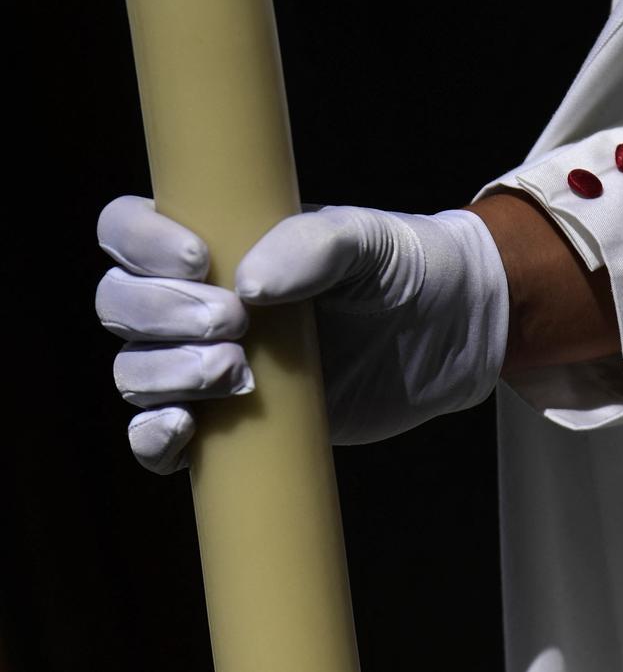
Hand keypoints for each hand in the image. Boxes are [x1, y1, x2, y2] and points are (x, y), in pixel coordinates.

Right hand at [95, 196, 508, 472]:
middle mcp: (200, 298)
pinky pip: (159, 439)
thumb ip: (316, 246)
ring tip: (237, 372)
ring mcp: (212, 362)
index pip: (130, 231)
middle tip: (236, 324)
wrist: (452, 333)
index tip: (200, 261)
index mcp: (219, 239)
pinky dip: (154, 440)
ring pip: (136, 372)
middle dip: (161, 316)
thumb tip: (250, 285)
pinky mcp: (232, 424)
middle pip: (122, 305)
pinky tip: (182, 431)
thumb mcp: (370, 241)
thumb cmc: (406, 268)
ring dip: (165, 375)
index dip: (141, 244)